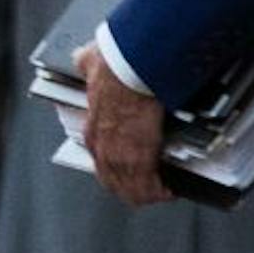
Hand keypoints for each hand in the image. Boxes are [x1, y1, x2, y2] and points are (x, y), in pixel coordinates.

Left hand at [74, 44, 171, 206]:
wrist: (130, 69)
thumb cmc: (115, 65)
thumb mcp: (90, 63)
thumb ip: (86, 65)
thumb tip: (83, 59)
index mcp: (93, 130)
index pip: (100, 161)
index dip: (116, 169)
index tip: (131, 168)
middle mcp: (102, 147)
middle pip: (113, 181)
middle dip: (131, 186)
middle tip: (149, 186)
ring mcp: (118, 156)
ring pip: (130, 189)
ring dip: (146, 192)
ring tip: (162, 191)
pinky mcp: (138, 159)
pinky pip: (147, 188)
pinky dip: (159, 192)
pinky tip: (170, 190)